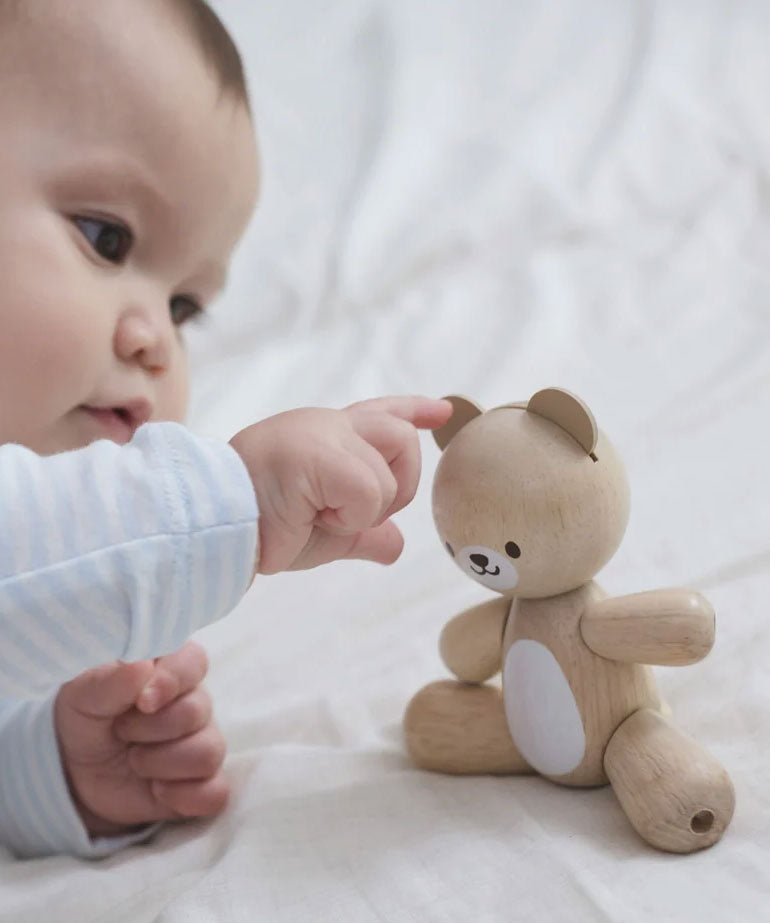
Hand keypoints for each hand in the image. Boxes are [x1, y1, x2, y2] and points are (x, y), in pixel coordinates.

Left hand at [54, 642, 228, 837]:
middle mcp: (195, 702)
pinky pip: (215, 792)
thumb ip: (110, 679)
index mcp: (170, 669)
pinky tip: (157, 791)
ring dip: (162, 763)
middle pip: (197, 711)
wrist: (77, 773)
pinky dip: (184, 797)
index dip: (172, 680)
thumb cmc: (86, 720)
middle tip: (121, 732)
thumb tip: (141, 667)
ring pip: (208, 752)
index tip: (143, 701)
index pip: (193, 661)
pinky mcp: (202, 783)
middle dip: (152, 729)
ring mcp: (202, 742)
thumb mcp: (83, 695)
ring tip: (135, 762)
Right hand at [229, 396, 451, 573]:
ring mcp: (322, 432)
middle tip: (351, 513)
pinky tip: (314, 516)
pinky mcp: (317, 451)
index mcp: (327, 435)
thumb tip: (394, 546)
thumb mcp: (326, 534)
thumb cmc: (262, 529)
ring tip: (319, 516)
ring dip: (363, 510)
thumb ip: (364, 532)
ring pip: (388, 474)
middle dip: (397, 484)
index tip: (442, 411)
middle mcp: (327, 424)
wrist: (218, 531)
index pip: (382, 411)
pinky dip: (349, 517)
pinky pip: (368, 491)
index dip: (414, 410)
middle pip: (401, 438)